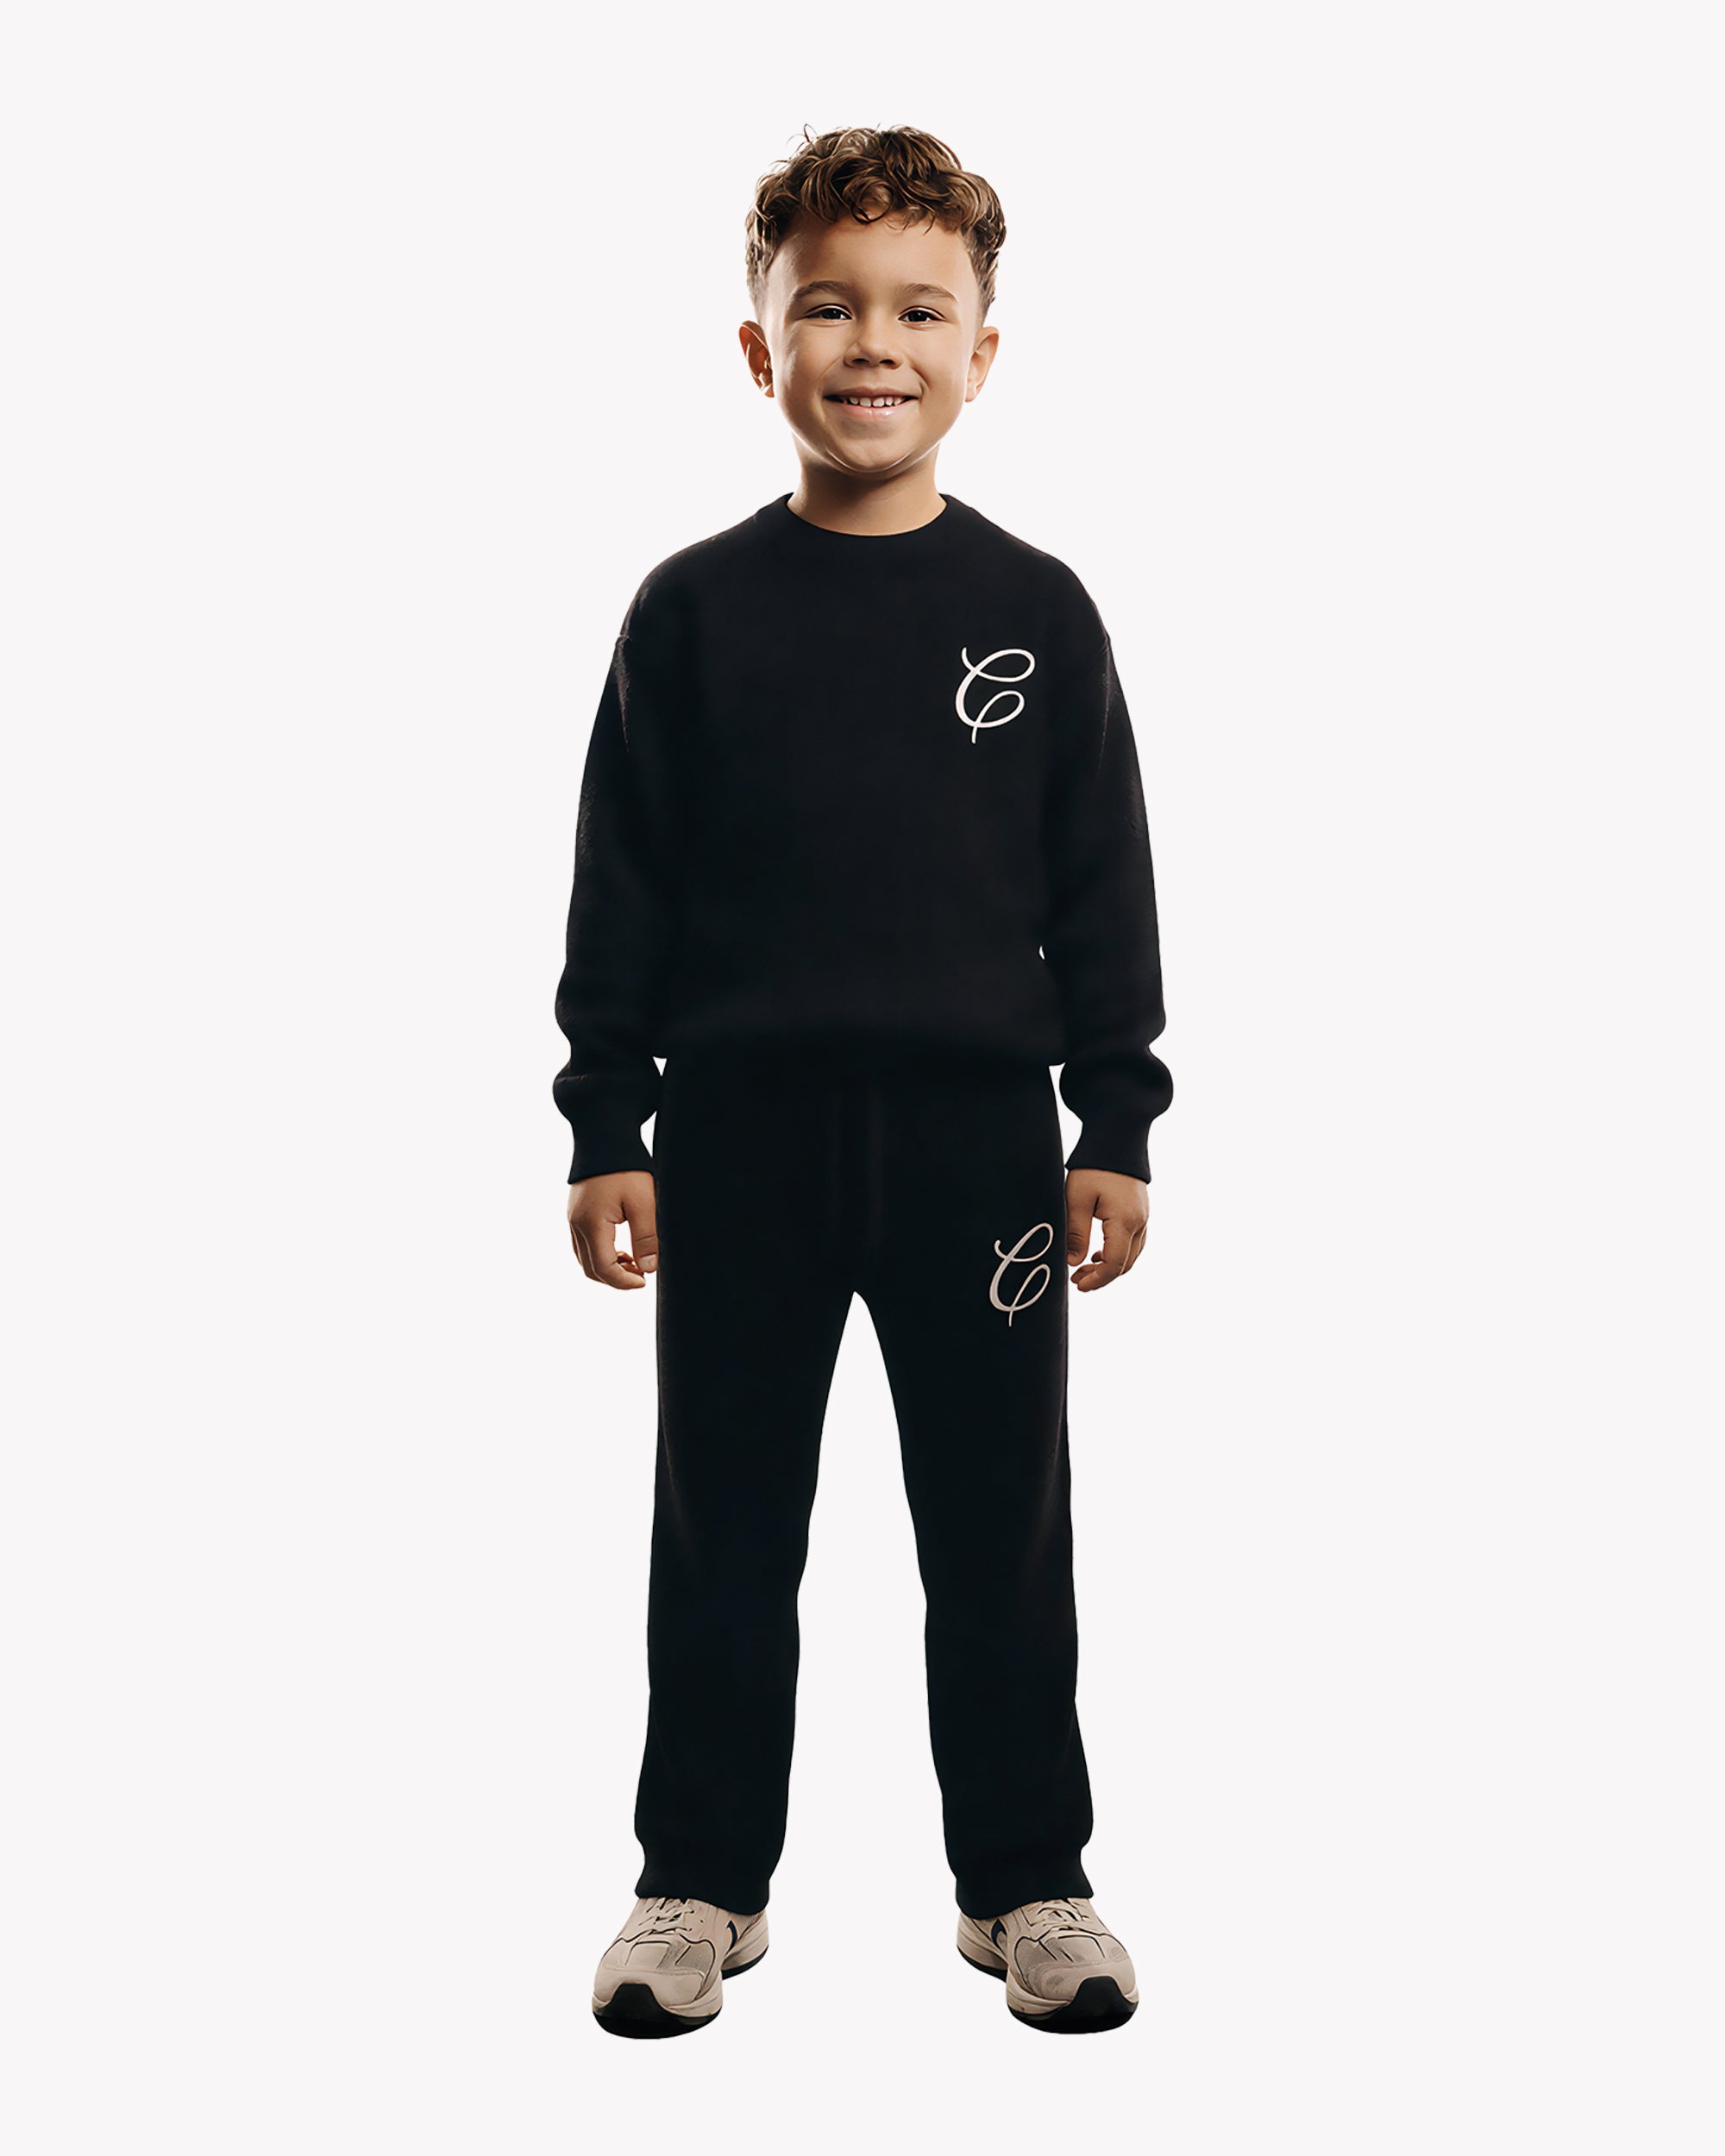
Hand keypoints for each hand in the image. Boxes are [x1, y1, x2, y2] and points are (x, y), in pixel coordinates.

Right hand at [567, 1170, 657, 1289]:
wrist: (605, 1135)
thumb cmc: (626, 1167)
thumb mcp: (643, 1202)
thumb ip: (646, 1237)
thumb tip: (649, 1268)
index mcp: (591, 1224)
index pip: (603, 1269)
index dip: (624, 1282)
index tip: (645, 1281)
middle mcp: (576, 1224)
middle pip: (590, 1269)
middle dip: (616, 1279)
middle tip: (642, 1274)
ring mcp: (572, 1218)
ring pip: (584, 1258)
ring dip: (607, 1267)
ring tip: (634, 1261)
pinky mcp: (575, 1211)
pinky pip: (582, 1244)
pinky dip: (600, 1253)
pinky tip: (621, 1247)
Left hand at [1065, 1168, 1147, 1291]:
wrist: (1116, 1139)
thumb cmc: (1094, 1167)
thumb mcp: (1077, 1199)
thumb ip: (1076, 1234)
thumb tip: (1072, 1263)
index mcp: (1125, 1221)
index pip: (1114, 1265)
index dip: (1097, 1280)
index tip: (1078, 1285)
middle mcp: (1140, 1222)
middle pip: (1125, 1264)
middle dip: (1102, 1277)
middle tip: (1076, 1279)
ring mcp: (1144, 1217)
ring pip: (1132, 1255)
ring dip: (1110, 1267)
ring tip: (1085, 1268)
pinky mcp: (1141, 1212)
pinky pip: (1134, 1242)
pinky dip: (1118, 1253)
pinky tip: (1099, 1252)